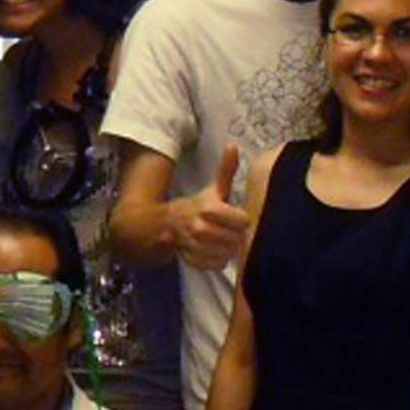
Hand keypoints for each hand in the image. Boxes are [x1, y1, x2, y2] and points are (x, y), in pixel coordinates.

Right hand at [170, 144, 251, 270]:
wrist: (166, 224)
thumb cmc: (197, 206)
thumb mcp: (212, 188)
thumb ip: (226, 169)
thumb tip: (233, 145)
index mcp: (209, 208)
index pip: (243, 221)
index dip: (240, 219)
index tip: (234, 217)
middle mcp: (202, 228)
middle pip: (237, 238)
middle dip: (234, 234)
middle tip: (226, 229)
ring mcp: (196, 247)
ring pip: (228, 253)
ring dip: (227, 247)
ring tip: (219, 239)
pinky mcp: (194, 261)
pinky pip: (218, 264)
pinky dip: (217, 259)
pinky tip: (211, 249)